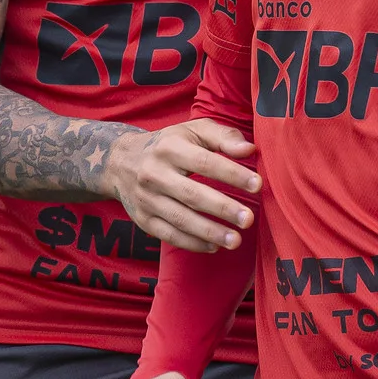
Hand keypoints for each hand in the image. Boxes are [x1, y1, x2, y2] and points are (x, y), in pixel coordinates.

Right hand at [104, 121, 259, 251]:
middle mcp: (154, 174)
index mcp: (170, 148)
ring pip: (180, 219)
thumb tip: (250, 150)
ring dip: (209, 232)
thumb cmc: (168, 145)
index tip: (257, 184)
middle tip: (248, 219)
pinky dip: (192, 243)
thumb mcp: (192, 131)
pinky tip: (214, 247)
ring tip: (236, 240)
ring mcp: (146, 199)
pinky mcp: (142, 219)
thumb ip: (223, 137)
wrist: (120, 162)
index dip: (232, 174)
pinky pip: (169, 235)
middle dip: (222, 208)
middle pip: (192, 194)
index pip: (204, 162)